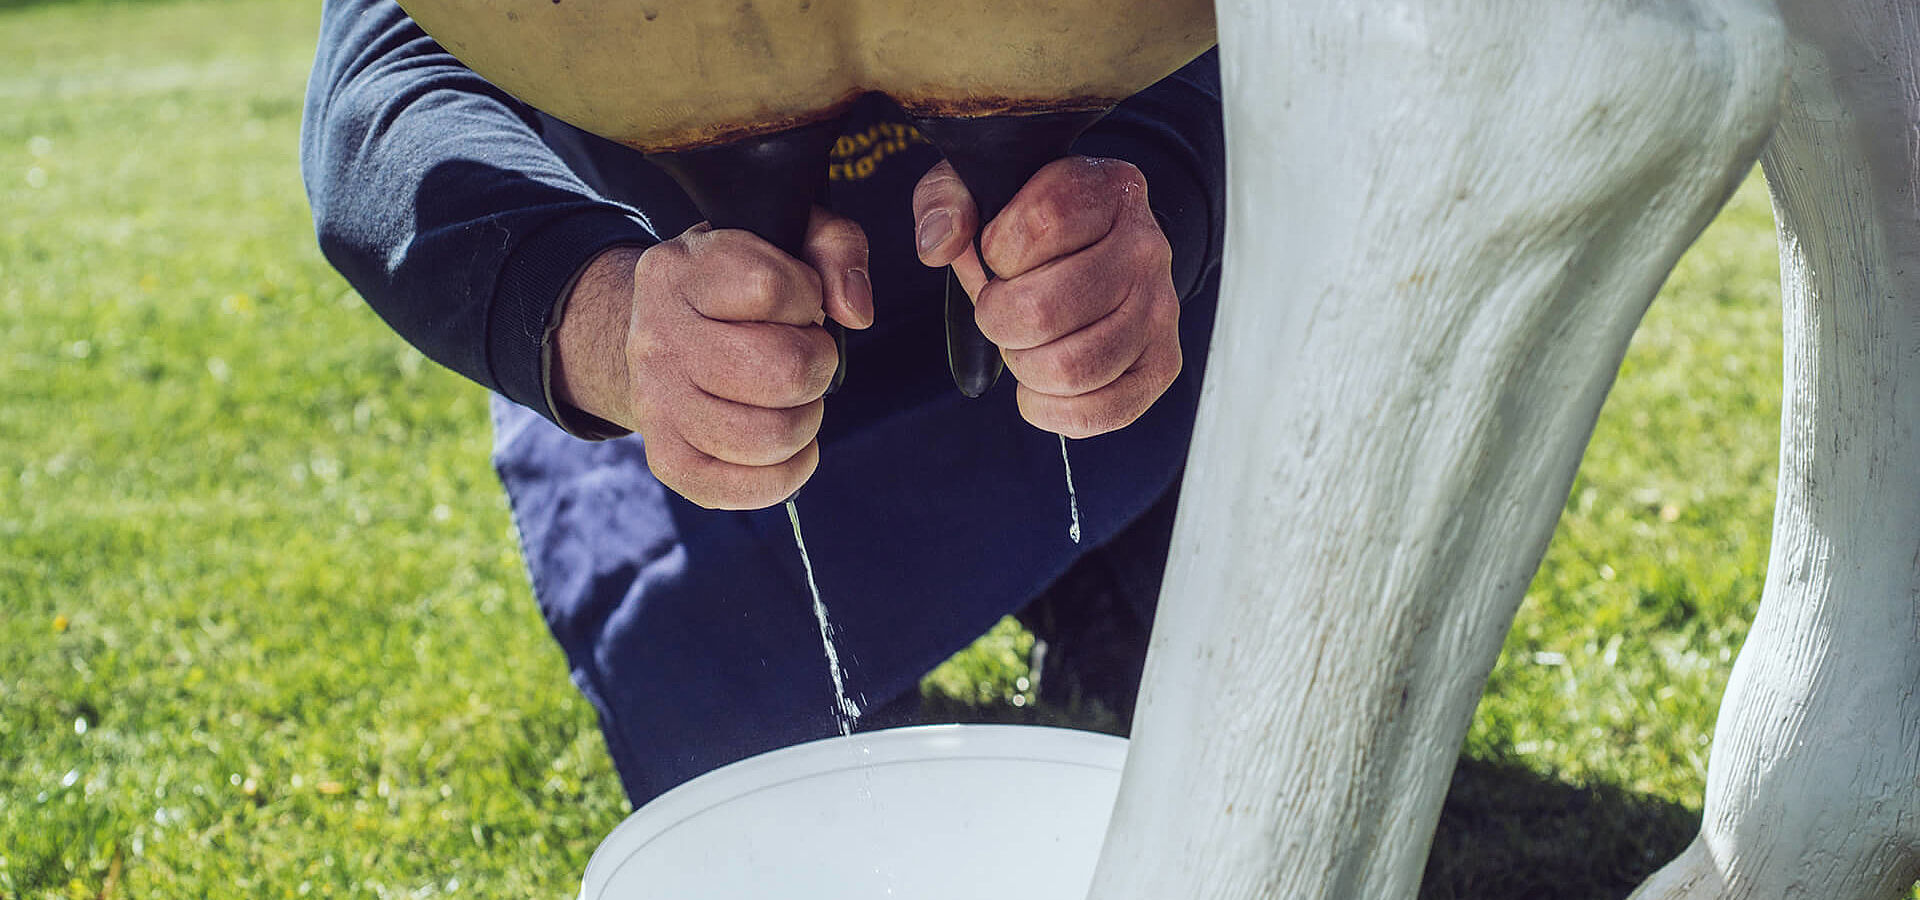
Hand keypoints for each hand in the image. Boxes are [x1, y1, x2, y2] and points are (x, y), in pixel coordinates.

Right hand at [552, 208, 872, 508]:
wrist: (661, 330)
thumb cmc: (738, 283)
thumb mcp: (784, 238)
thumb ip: (835, 248)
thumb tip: (855, 312)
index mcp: (680, 271)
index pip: (768, 288)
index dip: (807, 296)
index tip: (799, 301)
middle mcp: (657, 338)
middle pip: (781, 373)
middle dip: (818, 366)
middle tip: (806, 356)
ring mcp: (656, 403)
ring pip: (768, 436)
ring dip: (806, 420)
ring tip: (793, 397)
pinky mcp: (666, 458)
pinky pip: (745, 490)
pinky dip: (788, 475)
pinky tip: (790, 446)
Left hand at [913, 156, 1180, 437]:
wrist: (1098, 249)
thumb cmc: (1033, 227)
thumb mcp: (982, 190)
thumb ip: (946, 201)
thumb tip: (940, 244)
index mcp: (1108, 191)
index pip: (1042, 222)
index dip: (997, 249)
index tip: (999, 253)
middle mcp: (1146, 248)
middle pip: (1044, 310)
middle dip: (998, 320)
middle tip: (1003, 310)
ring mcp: (1160, 310)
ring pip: (1069, 368)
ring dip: (1024, 366)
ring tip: (1026, 344)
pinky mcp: (1161, 364)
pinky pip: (1099, 412)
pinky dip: (1051, 410)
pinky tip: (1040, 385)